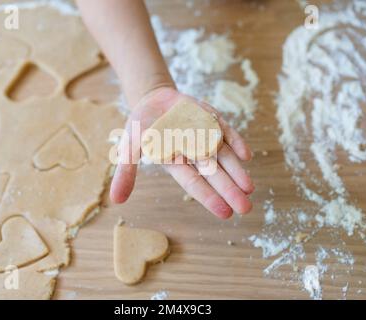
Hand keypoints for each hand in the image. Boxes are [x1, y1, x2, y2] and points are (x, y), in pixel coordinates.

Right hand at [110, 87, 253, 218]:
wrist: (153, 100)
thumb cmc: (140, 127)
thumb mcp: (129, 148)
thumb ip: (125, 172)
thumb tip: (116, 201)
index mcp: (175, 163)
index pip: (194, 183)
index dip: (208, 198)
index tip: (225, 213)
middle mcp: (193, 153)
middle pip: (214, 174)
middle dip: (229, 190)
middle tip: (245, 208)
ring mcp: (205, 137)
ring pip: (224, 157)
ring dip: (237, 172)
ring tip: (249, 188)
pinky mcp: (212, 121)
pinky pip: (226, 132)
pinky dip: (236, 141)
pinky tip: (247, 155)